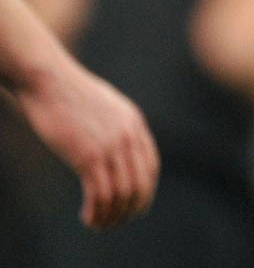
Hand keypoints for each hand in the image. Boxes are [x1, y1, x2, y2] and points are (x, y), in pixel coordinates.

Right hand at [17, 58, 159, 228]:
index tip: (134, 206)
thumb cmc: (71, 95)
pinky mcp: (88, 155)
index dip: (144, 191)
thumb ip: (116, 126)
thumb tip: (117, 146)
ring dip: (111, 215)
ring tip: (99, 224)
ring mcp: (110, 145)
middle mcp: (128, 135)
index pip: (151, 165)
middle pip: (141, 183)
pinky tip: (86, 217)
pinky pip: (100, 193)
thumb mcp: (105, 107)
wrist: (50, 82)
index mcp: (134, 123)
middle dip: (131, 208)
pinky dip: (96, 211)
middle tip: (116, 222)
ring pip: (122, 193)